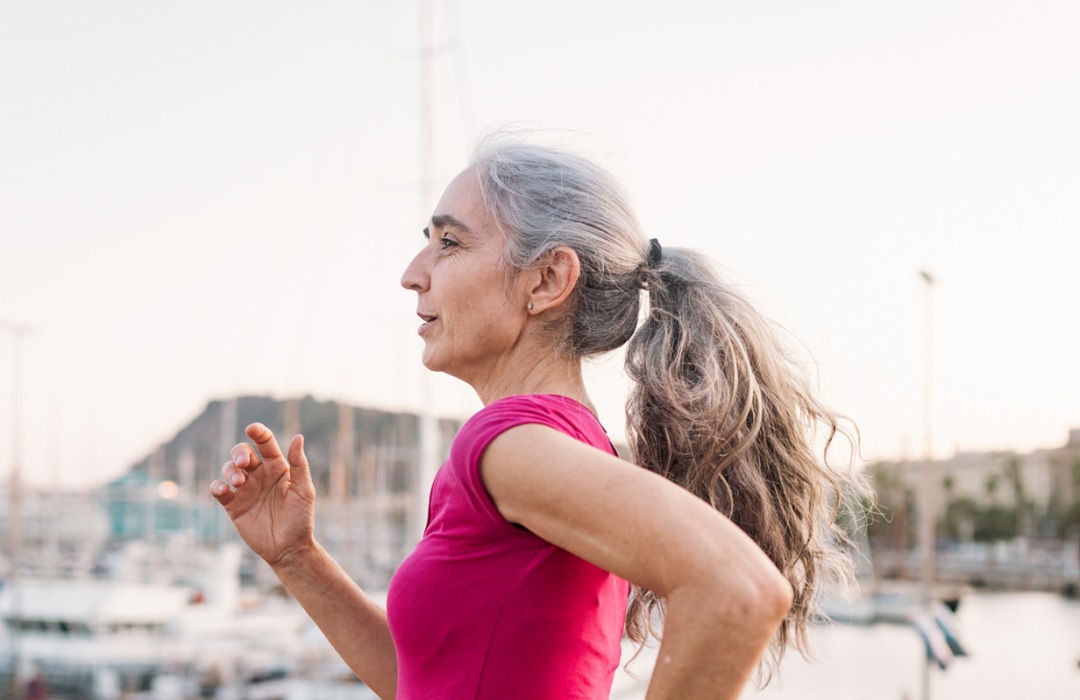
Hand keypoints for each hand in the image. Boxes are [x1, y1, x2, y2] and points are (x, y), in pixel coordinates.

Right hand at [209, 422, 316, 567]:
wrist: (288, 548)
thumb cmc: (301, 519)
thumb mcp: (304, 491)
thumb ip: (299, 465)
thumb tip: (298, 437)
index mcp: (277, 467)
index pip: (265, 443)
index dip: (258, 433)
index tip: (252, 429)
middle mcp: (260, 475)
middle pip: (242, 452)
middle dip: (239, 452)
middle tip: (244, 464)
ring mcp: (245, 489)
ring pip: (229, 468)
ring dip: (230, 470)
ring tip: (239, 482)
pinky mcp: (233, 505)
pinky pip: (219, 490)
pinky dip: (216, 486)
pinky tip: (223, 490)